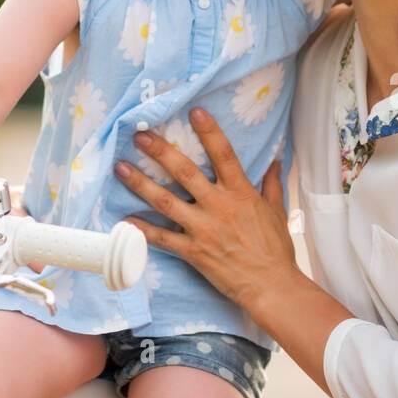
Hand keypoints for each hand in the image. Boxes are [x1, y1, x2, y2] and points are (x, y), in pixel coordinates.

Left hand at [113, 108, 299, 313]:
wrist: (271, 286)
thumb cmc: (275, 249)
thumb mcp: (277, 210)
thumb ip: (272, 183)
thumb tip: (276, 160)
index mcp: (240, 192)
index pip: (224, 154)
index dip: (209, 131)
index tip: (194, 111)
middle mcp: (219, 206)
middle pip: (185, 172)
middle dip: (161, 152)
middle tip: (140, 136)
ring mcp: (203, 229)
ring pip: (166, 202)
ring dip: (141, 184)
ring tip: (121, 168)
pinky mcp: (193, 251)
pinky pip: (162, 239)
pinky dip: (142, 230)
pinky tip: (124, 220)